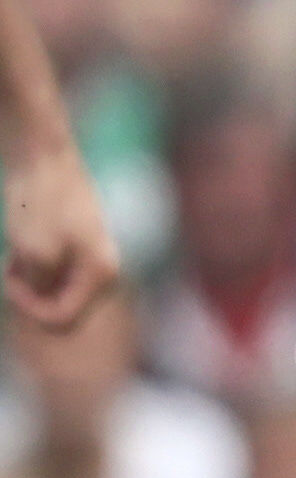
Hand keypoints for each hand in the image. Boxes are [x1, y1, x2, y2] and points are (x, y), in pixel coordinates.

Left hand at [4, 142, 119, 330]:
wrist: (42, 157)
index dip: (28, 309)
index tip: (8, 281)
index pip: (61, 320)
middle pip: (61, 309)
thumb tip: (46, 302)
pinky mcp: (76, 246)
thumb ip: (42, 289)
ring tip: (14, 255)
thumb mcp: (36, 254)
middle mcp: (104, 269)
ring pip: (53, 292)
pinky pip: (52, 275)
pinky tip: (19, 249)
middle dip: (31, 297)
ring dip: (28, 282)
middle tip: (11, 270)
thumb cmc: (41, 202)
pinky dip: (30, 269)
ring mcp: (90, 257)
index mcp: (102, 274)